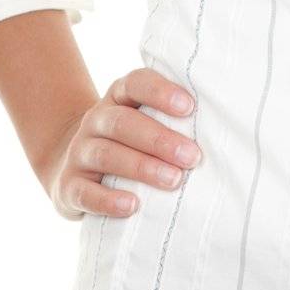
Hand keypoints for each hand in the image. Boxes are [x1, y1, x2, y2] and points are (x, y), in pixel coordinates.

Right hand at [39, 67, 201, 221]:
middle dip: (160, 139)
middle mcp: (96, 120)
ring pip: (107, 154)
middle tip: (193, 157)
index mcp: (118, 97)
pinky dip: (108, 200)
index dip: (161, 93)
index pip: (136, 84)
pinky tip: (132, 206)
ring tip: (173, 181)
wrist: (73, 167)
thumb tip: (221, 129)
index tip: (189, 107)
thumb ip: (172, 119)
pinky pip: (85, 192)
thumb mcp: (143, 121)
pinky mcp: (68, 186)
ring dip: (142, 167)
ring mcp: (79, 152)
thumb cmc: (129, 143)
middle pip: (124, 123)